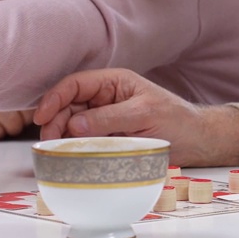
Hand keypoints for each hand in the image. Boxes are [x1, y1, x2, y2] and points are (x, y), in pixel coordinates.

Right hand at [33, 68, 238, 167]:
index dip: (55, 98)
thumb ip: (109, 118)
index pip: (75, 84)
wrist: (197, 140)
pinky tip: (71, 156)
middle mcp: (106, 97)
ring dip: (63, 136)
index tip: (41, 116)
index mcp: (114, 82)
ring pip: (73, 124)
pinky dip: (75, 147)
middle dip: (55, 121)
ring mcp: (105, 118)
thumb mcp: (144, 114)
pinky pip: (84, 140)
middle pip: (69, 105)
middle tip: (50, 142)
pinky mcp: (108, 137)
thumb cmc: (176, 119)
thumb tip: (74, 125)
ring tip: (59, 151)